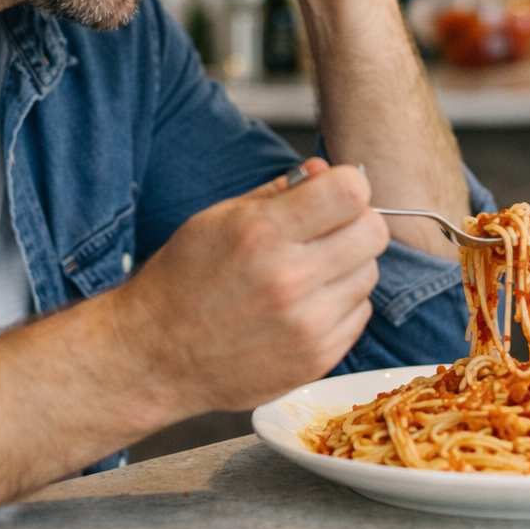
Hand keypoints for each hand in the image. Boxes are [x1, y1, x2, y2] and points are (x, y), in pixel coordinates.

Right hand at [113, 160, 388, 412]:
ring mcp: (307, 325)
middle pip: (373, 231)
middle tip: (327, 230)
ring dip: (348, 265)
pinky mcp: (317, 359)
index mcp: (262, 234)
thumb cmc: (183, 281)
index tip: (333, 193)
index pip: (350, 191)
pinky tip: (305, 304)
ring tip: (308, 271)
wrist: (156, 357)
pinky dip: (341, 303)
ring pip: (370, 273)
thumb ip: (277, 191)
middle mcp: (289, 280)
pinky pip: (360, 313)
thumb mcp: (217, 219)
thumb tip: (323, 169)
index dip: (347, 185)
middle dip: (355, 222)